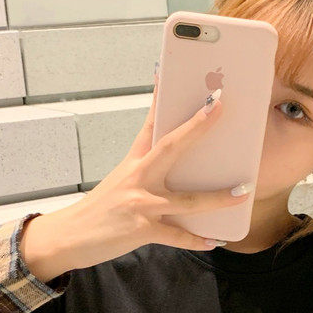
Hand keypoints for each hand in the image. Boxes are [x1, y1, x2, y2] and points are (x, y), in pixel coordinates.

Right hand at [19, 80, 253, 281]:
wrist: (69, 237)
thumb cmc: (99, 210)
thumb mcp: (120, 180)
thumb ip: (145, 169)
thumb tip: (174, 161)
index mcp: (133, 162)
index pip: (151, 123)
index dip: (161, 96)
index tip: (171, 72)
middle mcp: (138, 178)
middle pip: (172, 147)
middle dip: (198, 126)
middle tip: (219, 105)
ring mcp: (141, 204)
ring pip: (187, 200)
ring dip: (218, 197)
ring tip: (243, 191)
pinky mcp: (142, 230)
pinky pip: (177, 236)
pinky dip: (197, 240)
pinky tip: (214, 240)